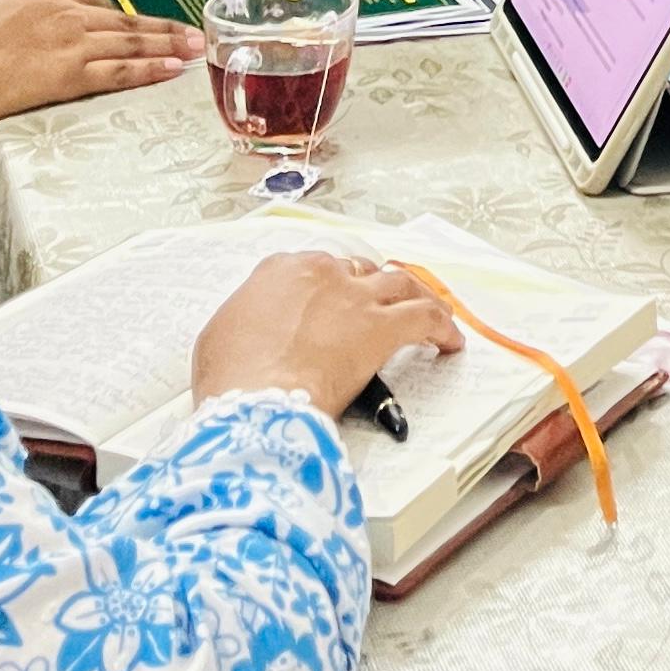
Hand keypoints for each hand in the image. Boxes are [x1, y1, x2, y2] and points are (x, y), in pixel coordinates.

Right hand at [0, 0, 203, 133]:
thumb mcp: (3, 8)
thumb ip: (38, 9)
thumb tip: (65, 20)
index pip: (96, 0)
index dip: (125, 16)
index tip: (147, 23)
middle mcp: (64, 9)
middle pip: (124, 20)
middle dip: (163, 28)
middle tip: (194, 32)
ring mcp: (71, 42)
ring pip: (130, 42)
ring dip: (167, 46)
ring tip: (194, 48)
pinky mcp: (72, 73)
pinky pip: (120, 70)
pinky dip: (150, 68)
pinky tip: (172, 68)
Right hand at [192, 251, 464, 406]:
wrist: (255, 401)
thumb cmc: (231, 379)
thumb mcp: (220, 339)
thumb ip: (245, 323)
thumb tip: (252, 334)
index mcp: (279, 271)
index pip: (314, 269)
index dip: (329, 288)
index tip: (333, 303)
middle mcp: (322, 273)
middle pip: (359, 271)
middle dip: (372, 288)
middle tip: (381, 307)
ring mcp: (355, 297)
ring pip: (399, 284)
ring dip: (417, 296)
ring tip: (430, 312)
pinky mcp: (381, 327)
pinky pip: (423, 317)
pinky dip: (441, 327)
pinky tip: (449, 342)